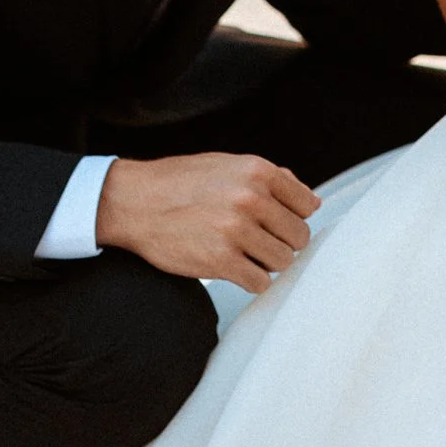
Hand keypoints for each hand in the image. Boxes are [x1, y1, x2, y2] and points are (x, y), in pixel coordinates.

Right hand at [95, 153, 320, 294]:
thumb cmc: (179, 182)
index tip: (282, 224)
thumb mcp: (228, 165)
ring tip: (248, 255)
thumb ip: (270, 178)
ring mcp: (236, 230)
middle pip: (298, 235)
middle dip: (284, 242)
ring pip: (282, 260)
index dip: (296, 217)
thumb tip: (310, 200)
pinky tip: (238, 269)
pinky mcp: (220, 260)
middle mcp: (251, 197)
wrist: (135, 201)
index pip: (307, 204)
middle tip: (263, 242)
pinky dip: (253, 280)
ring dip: (268, 262)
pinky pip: (259, 281)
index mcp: (257, 170)